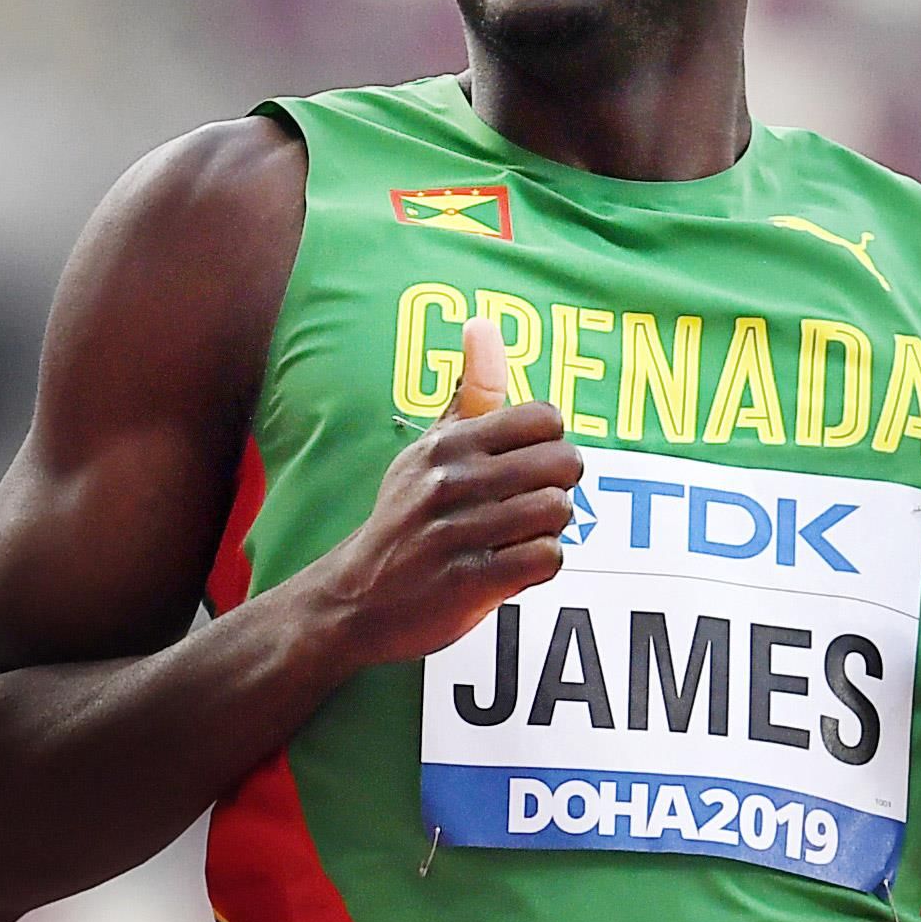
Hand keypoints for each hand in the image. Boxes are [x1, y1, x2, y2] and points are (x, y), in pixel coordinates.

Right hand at [305, 317, 582, 667]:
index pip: (545, 418)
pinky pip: (548, 558)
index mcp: (447, 443)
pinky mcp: (470, 580)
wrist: (357, 597)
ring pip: (559, 511)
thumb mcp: (429, 450)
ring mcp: (459, 531)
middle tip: (529, 504)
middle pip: (563, 463)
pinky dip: (541, 564)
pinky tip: (514, 565)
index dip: (550, 443)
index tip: (528, 465)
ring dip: (550, 529)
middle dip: (558, 487)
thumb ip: (469, 391)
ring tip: (519, 535)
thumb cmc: (407, 517)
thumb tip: (484, 324)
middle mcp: (451, 480)